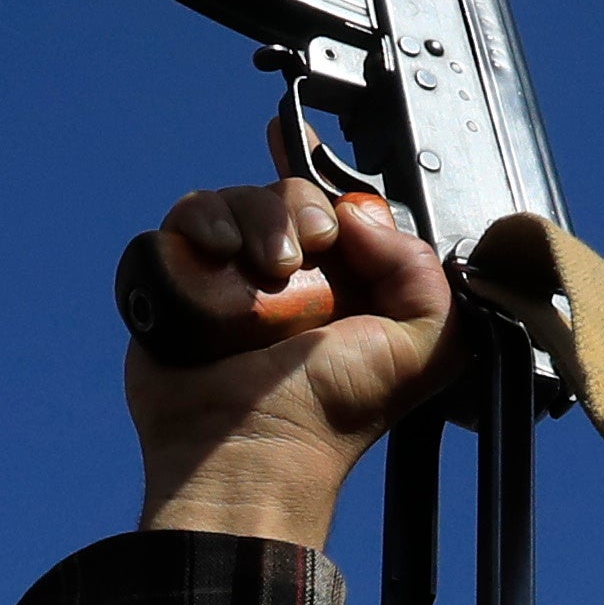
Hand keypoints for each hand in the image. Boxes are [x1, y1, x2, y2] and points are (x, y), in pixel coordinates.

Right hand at [124, 183, 451, 548]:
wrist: (249, 449)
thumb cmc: (331, 412)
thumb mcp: (421, 347)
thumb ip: (422, 271)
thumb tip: (357, 212)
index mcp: (348, 282)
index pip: (343, 204)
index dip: (334, 178)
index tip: (322, 155)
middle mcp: (291, 274)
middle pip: (290, 194)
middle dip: (300, 208)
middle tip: (300, 257)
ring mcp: (232, 274)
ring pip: (238, 198)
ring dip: (255, 218)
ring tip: (263, 269)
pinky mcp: (181, 279)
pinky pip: (187, 218)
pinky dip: (202, 219)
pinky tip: (217, 249)